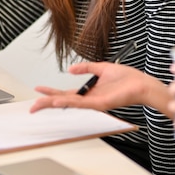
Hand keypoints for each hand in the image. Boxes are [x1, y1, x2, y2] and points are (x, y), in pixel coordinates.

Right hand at [30, 61, 169, 114]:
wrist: (140, 84)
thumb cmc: (126, 78)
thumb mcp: (101, 68)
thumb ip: (86, 68)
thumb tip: (70, 70)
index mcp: (88, 91)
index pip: (66, 93)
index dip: (52, 92)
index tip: (38, 89)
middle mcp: (88, 98)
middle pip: (63, 101)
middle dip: (47, 103)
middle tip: (33, 105)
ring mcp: (93, 102)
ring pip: (69, 104)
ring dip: (54, 103)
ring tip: (41, 104)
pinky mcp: (99, 104)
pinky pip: (81, 103)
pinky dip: (68, 103)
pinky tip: (58, 101)